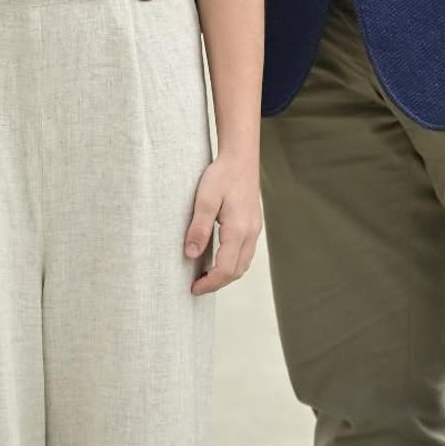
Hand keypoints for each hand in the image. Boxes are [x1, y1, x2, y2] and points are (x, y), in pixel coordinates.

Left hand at [184, 152, 261, 295]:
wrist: (241, 157)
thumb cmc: (222, 175)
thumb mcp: (205, 199)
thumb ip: (199, 228)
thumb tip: (190, 255)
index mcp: (239, 229)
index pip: (226, 269)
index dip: (209, 283)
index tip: (193, 288)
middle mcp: (251, 233)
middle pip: (237, 271)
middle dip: (217, 283)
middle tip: (196, 286)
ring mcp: (254, 229)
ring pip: (243, 264)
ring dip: (226, 274)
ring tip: (205, 275)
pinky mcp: (253, 225)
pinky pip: (245, 253)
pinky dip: (232, 263)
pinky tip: (218, 258)